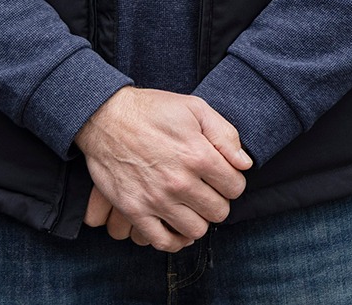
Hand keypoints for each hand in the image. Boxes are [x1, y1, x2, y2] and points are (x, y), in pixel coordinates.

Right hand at [74, 87, 251, 251]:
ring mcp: (156, 199)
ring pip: (196, 230)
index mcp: (199, 156)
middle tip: (209, 191)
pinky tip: (178, 227)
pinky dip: (175, 240)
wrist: (106, 117)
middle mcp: (179, 182)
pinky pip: (162, 241)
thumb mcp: (196, 109)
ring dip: (200, 220)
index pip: (235, 187)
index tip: (224, 177)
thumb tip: (245, 164)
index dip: (234, 182)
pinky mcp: (134, 210)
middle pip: (218, 211)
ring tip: (194, 207)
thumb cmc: (154, 110)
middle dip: (219, 201)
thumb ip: (226, 136)